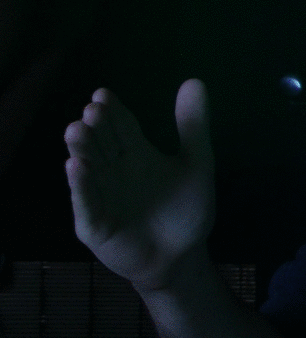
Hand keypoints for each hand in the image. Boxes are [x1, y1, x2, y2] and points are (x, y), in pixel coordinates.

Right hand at [64, 81, 215, 292]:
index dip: (113, 111)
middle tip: (93, 110)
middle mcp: (113, 169)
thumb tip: (195, 80)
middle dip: (95, 127)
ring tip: (77, 129)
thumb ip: (193, 127)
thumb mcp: (197, 164)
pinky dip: (81, 184)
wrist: (182, 256)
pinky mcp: (94, 223)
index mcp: (135, 153)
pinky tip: (77, 166)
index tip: (104, 94)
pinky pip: (86, 201)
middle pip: (101, 143)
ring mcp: (100, 195)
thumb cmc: (186, 210)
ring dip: (82, 149)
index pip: (121, 126)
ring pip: (88, 167)